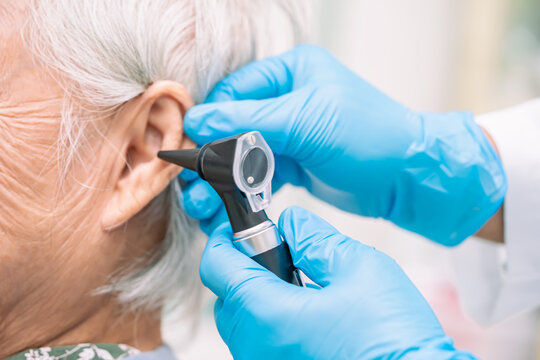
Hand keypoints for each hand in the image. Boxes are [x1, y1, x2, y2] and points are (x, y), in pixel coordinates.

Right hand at [182, 44, 506, 244]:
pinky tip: (229, 208)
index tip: (188, 151)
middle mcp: (287, 99)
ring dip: (224, 181)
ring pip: (243, 154)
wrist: (408, 177)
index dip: (209, 123)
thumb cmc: (369, 136)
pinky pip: (259, 175)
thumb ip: (248, 120)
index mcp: (290, 73)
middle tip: (194, 187)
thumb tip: (197, 121)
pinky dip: (244, 192)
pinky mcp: (295, 163)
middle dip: (212, 159)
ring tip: (205, 206)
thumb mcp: (306, 121)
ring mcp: (291, 133)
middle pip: (233, 126)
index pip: (233, 93)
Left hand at [200, 206, 476, 359]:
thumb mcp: (358, 268)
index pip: (218, 266)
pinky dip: (272, 321)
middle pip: (227, 296)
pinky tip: (307, 313)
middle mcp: (256, 347)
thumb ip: (315, 238)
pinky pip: (262, 343)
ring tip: (300, 285)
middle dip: (246, 268)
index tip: (242, 229)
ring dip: (260, 296)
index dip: (226, 239)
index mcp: (266, 314)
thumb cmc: (391, 337)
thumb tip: (292, 223)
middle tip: (281, 254)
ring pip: (243, 323)